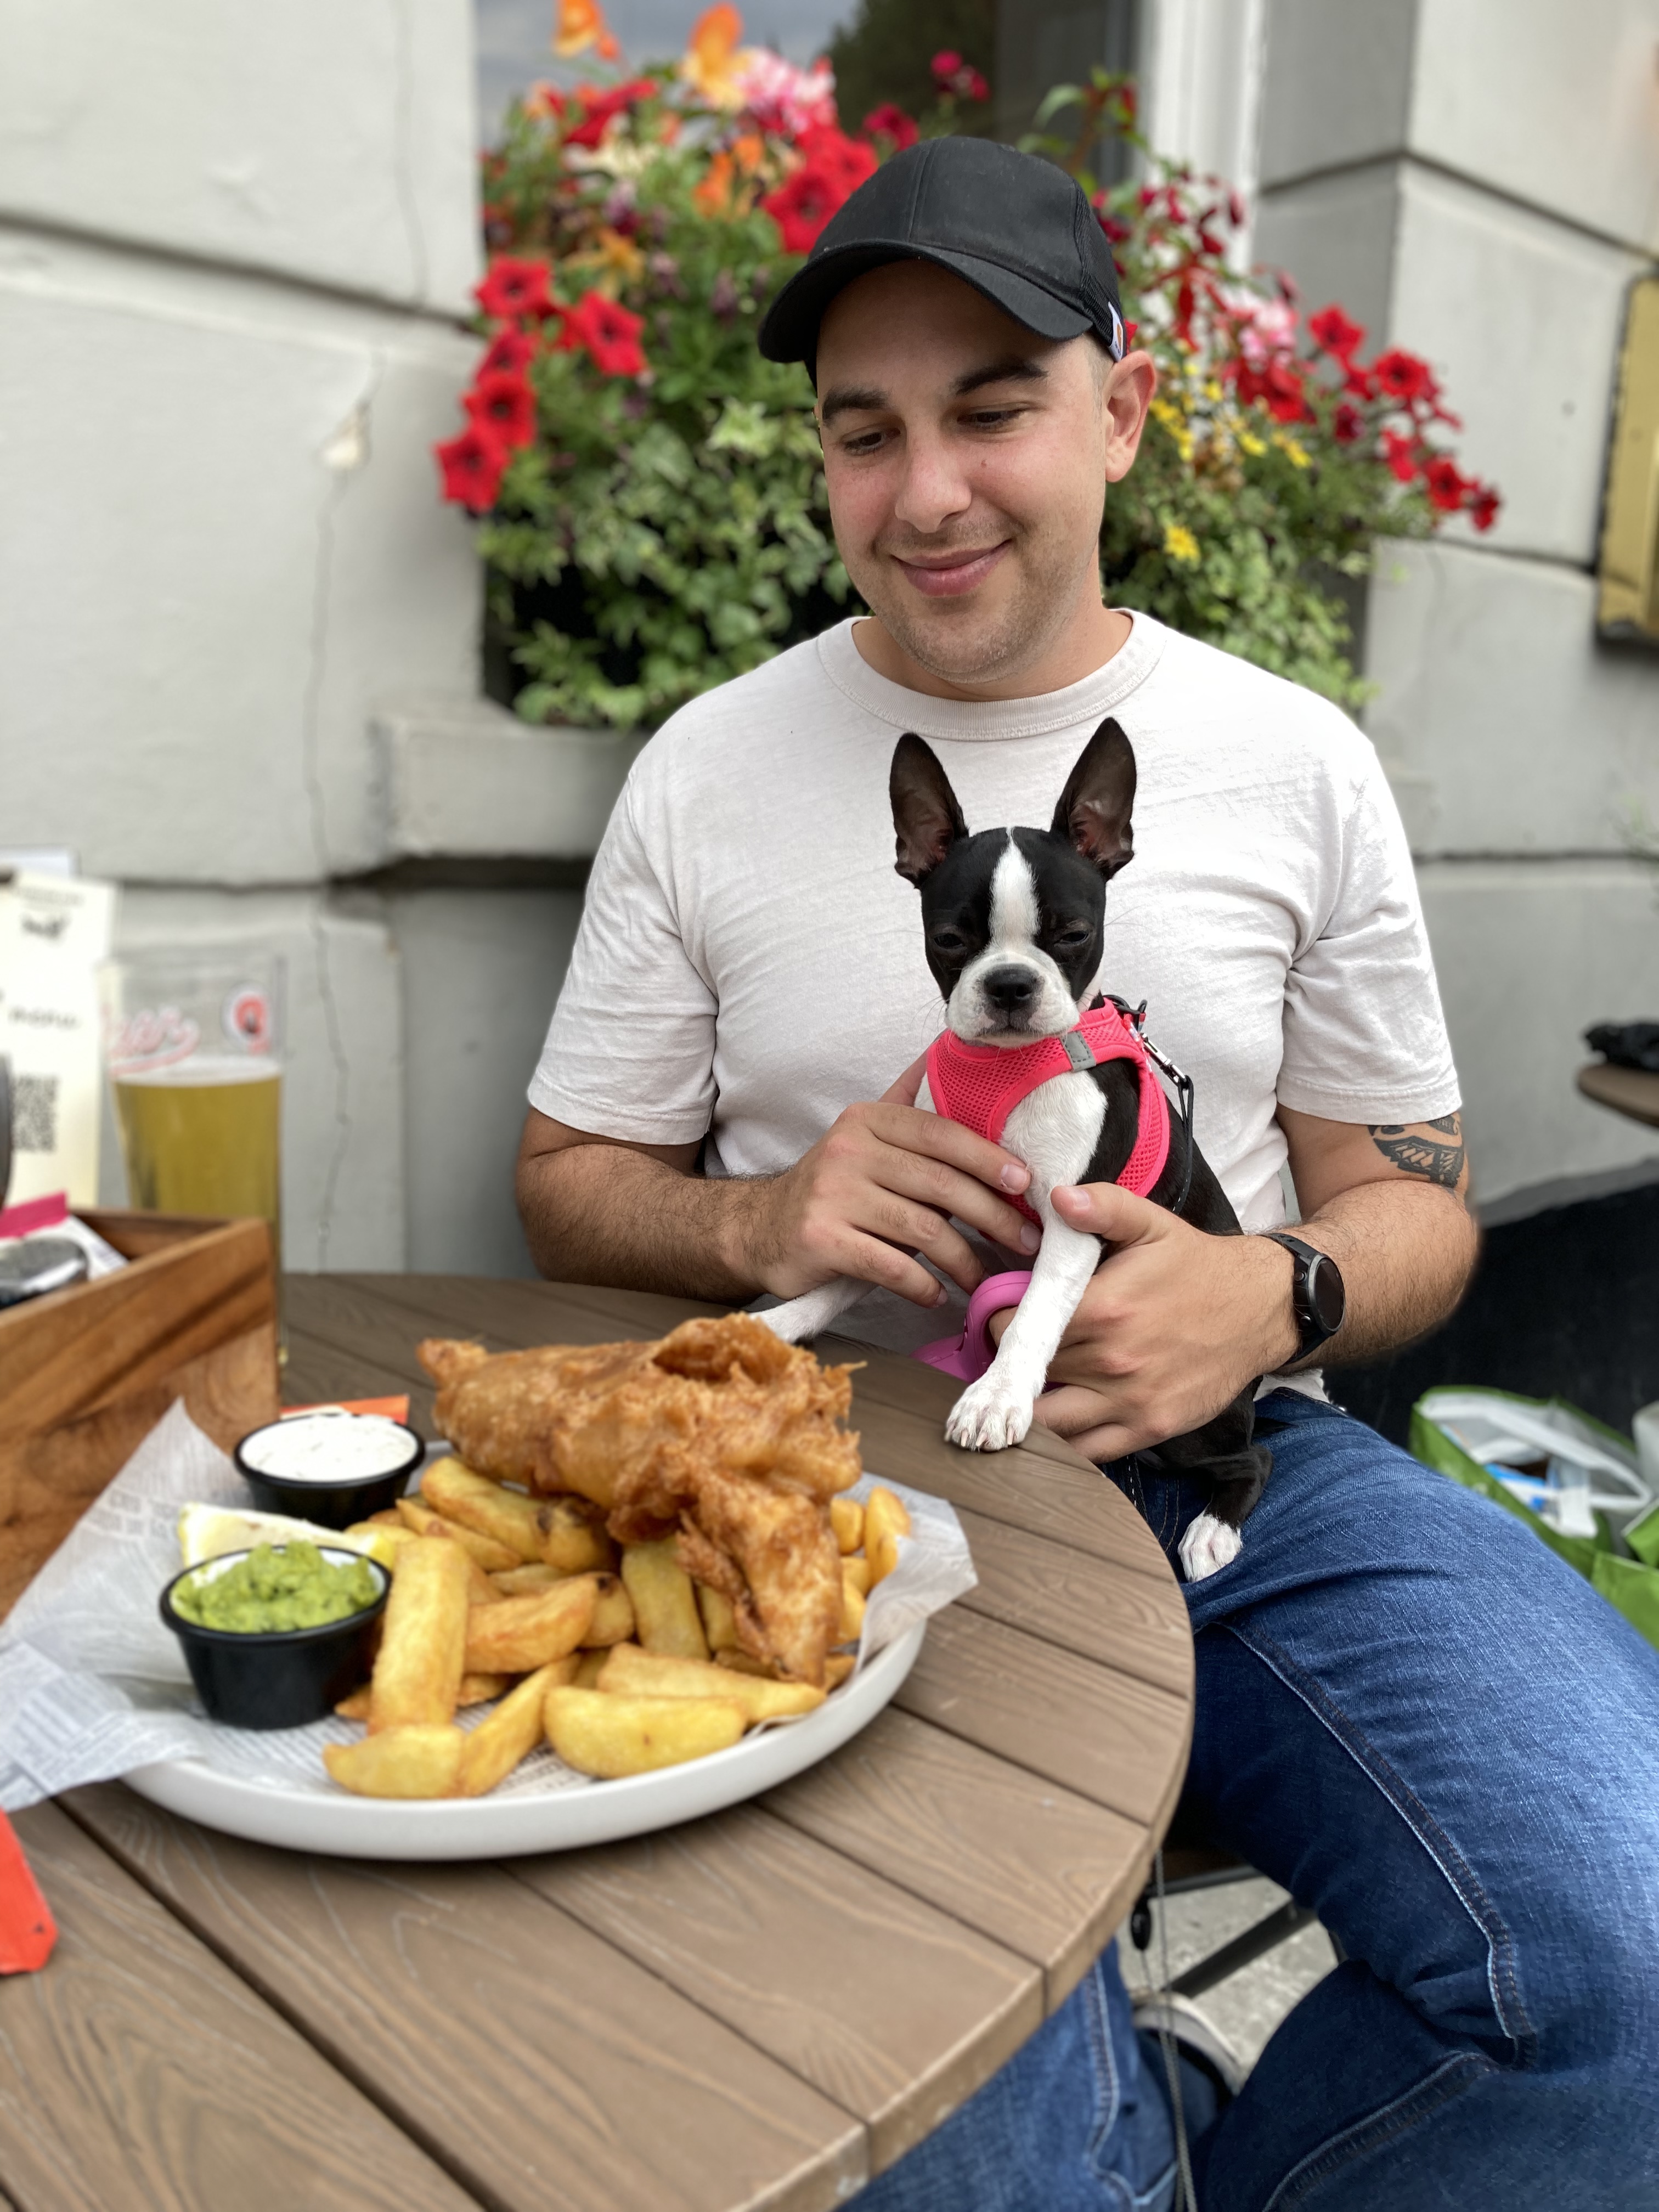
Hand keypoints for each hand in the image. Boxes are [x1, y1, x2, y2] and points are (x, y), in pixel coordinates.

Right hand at [729, 1057, 1039, 1307]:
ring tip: (983, 1277)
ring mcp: (832, 1196)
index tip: (1024, 1182)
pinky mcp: (822, 1240)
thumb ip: (912, 1112)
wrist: (760, 1229)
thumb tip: (958, 1061)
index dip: (988, 1156)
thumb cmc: (834, 1187)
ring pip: (922, 1229)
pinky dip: (922, 1285)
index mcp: (867, 1120)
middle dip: (992, 1215)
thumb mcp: (866, 1138)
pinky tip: (937, 1295)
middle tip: (1025, 1241)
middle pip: (940, 1183)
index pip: (940, 1132)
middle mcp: (848, 1150)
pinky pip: (891, 1266)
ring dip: (964, 1260)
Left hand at [989, 1182, 1298, 1460]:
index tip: (1004, 1318)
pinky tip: (1063, 1417)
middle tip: (1017, 1352)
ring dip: (1033, 1409)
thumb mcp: (1151, 1223)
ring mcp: (1132, 1400)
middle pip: (1030, 1375)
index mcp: (1104, 1308)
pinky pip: (1088, 1451)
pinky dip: (1067, 1441)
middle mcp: (1114, 1360)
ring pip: (1050, 1423)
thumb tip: (1057, 1197)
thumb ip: (1102, 1205)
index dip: (999, 1324)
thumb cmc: (1197, 1266)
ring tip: (1031, 1389)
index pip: (1018, 1328)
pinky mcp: (1151, 1428)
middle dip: (1015, 1364)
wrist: (1262, 1309)